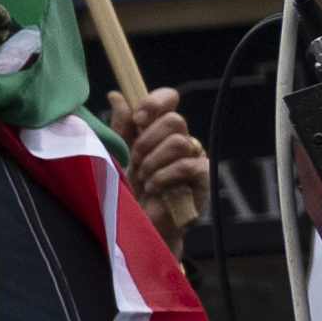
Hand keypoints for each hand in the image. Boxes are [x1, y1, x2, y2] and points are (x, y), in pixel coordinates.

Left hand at [118, 83, 211, 239]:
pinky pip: (188, 166)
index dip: (155, 102)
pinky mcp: (204, 179)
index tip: (138, 119)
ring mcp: (196, 158)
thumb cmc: (130, 189)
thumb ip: (121, 126)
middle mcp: (182, 139)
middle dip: (148, 141)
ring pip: (181, 142)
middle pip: (175, 120)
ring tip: (143, 178)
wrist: (139, 224)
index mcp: (161, 129)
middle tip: (135, 161)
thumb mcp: (119, 153)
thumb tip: (117, 96)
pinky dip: (165, 177)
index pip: (170, 99)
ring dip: (154, 161)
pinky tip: (154, 189)